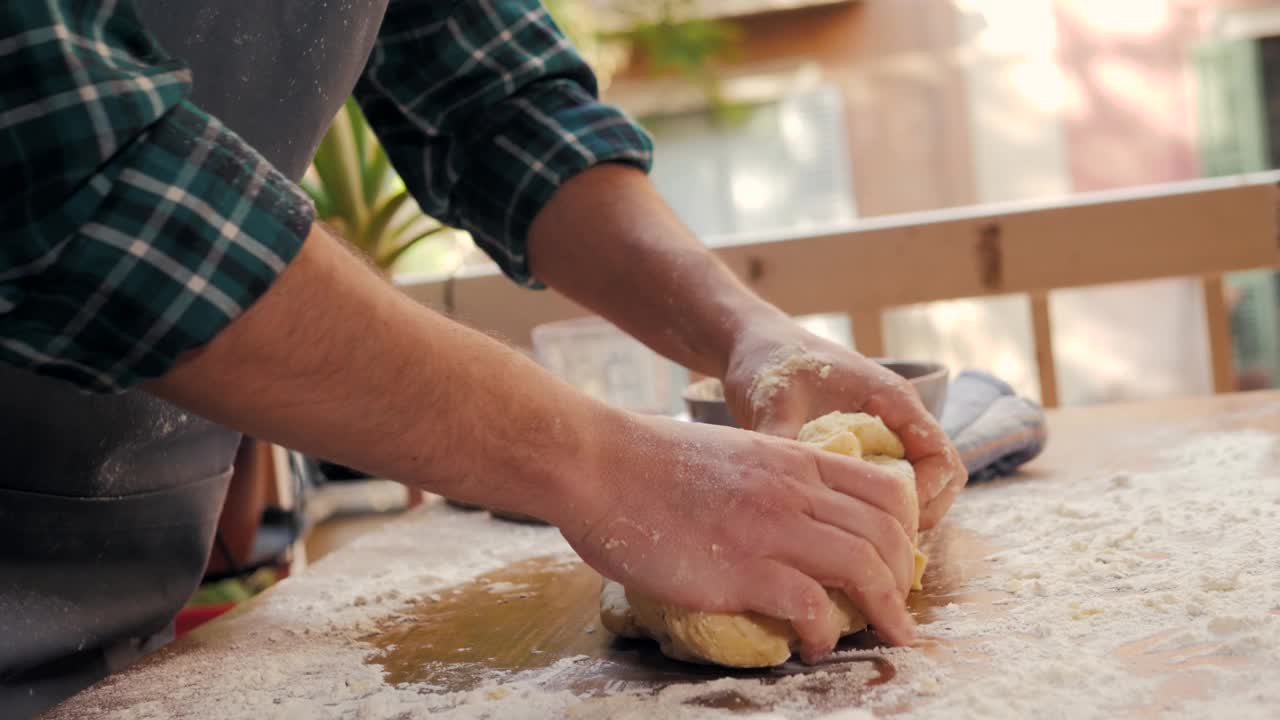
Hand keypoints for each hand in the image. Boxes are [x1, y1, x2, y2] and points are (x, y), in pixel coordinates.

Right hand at [557, 413, 919, 660]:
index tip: (897, 559)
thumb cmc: (645, 460)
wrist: (598, 463)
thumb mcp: (728, 452)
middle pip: (884, 532)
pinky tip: (815, 645)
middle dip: (902, 577)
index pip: (883, 488)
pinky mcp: (742, 569)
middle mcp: (794, 490)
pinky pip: (811, 606)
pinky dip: (824, 632)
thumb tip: (778, 514)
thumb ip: (765, 477)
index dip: (904, 529)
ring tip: (889, 635)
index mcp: (792, 458)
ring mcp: (771, 528)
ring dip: (885, 610)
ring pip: (863, 567)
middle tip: (896, 607)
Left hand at [722, 321, 966, 529]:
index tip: (888, 518)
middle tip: (876, 541)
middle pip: (939, 480)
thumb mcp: (774, 399)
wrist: (754, 346)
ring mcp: (882, 436)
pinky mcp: (862, 450)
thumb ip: (781, 438)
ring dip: (897, 515)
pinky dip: (875, 509)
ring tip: (860, 539)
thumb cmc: (770, 361)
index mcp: (892, 400)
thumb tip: (778, 489)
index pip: (940, 457)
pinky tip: (842, 527)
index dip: (926, 495)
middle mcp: (897, 420)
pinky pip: (886, 486)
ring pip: (915, 487)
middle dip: (916, 514)